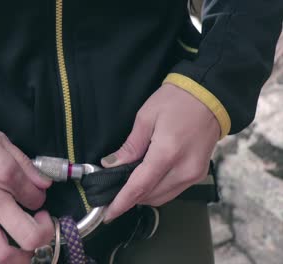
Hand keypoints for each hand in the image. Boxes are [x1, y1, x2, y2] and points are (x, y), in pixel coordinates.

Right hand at [0, 122, 53, 263]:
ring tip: (23, 250)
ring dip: (18, 258)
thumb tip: (44, 182)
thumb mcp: (2, 141)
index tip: (36, 197)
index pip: (38, 200)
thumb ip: (26, 164)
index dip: (42, 200)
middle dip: (43, 235)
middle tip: (41, 227)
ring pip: (0, 252)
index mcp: (7, 177)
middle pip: (28, 235)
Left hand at [101, 84, 220, 222]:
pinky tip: (148, 179)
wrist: (210, 95)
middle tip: (113, 191)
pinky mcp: (199, 174)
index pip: (139, 187)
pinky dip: (158, 190)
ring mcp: (194, 174)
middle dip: (130, 198)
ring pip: (162, 197)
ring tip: (128, 184)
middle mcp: (183, 169)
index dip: (121, 202)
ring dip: (144, 195)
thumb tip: (111, 165)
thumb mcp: (145, 118)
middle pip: (150, 196)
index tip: (108, 213)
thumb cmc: (176, 100)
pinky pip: (174, 190)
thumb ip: (129, 147)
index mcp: (167, 153)